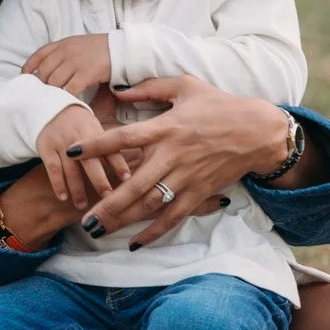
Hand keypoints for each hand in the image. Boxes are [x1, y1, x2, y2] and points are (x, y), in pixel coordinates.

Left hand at [23, 34, 110, 97]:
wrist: (121, 49)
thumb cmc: (98, 49)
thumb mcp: (76, 45)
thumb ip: (61, 54)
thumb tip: (45, 69)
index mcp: (61, 44)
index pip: (38, 56)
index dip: (28, 69)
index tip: (25, 79)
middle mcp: (65, 52)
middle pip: (43, 72)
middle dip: (41, 86)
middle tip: (43, 96)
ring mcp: (75, 62)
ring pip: (54, 81)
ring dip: (53, 93)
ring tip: (55, 101)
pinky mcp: (86, 73)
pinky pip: (70, 89)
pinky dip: (67, 97)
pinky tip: (68, 102)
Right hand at [35, 105, 128, 210]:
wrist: (51, 107)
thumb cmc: (80, 123)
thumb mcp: (96, 126)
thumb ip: (112, 144)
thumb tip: (138, 163)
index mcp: (96, 131)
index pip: (110, 149)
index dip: (119, 164)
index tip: (128, 180)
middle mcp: (79, 136)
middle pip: (91, 161)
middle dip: (99, 181)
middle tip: (107, 198)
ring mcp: (62, 142)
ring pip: (71, 169)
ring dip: (77, 189)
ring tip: (83, 205)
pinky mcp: (46, 147)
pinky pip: (53, 168)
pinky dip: (58, 183)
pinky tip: (63, 196)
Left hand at [66, 76, 291, 247]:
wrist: (258, 130)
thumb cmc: (218, 104)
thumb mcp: (184, 86)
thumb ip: (148, 88)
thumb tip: (115, 91)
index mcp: (166, 127)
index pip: (124, 138)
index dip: (97, 145)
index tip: (71, 151)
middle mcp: (173, 155)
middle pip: (134, 183)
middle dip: (106, 203)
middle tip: (81, 218)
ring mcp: (187, 177)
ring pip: (151, 204)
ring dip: (123, 220)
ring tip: (98, 231)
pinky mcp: (200, 192)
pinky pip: (174, 216)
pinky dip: (155, 232)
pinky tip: (135, 243)